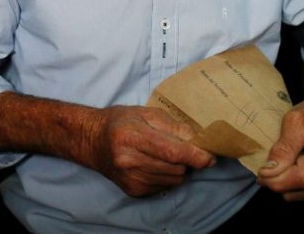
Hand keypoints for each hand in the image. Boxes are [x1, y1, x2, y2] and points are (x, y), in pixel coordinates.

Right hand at [86, 106, 214, 196]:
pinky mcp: (133, 190)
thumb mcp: (146, 113)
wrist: (92, 141)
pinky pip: (165, 187)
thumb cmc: (120, 122)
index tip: (210, 156)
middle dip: (186, 159)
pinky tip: (154, 164)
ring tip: (164, 155)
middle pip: (176, 168)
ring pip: (174, 179)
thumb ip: (174, 126)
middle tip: (180, 147)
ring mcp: (130, 178)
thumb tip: (200, 141)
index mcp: (132, 136)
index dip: (196, 155)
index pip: (172, 151)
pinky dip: (166, 176)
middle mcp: (129, 160)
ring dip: (177, 168)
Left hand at [257, 92, 303, 200]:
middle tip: (262, 173)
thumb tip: (270, 171)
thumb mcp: (294, 120)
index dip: (280, 179)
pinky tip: (289, 173)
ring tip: (277, 167)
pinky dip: (296, 187)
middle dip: (279, 182)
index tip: (261, 174)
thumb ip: (284, 147)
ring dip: (287, 184)